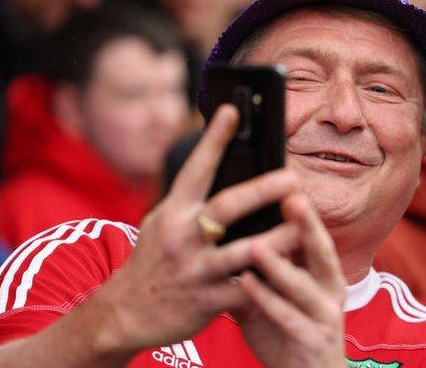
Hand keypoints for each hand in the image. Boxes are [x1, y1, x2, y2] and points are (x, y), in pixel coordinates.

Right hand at [93, 106, 301, 352]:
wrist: (122, 314)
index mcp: (173, 211)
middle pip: (226, 207)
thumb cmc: (155, 260)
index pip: (196, 168)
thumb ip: (193, 201)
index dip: (214, 139)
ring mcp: (194, 269)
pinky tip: (293, 273)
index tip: (232, 110)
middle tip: (292, 177)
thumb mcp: (163, 223)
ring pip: (242, 251)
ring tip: (303, 227)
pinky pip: (244, 290)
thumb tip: (233, 167)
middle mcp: (181, 236)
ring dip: (276, 239)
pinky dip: (268, 281)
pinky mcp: (205, 301)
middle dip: (261, 191)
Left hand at [233, 193, 345, 367]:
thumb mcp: (271, 296)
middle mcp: (330, 291)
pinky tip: (246, 284)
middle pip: (322, 252)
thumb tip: (227, 233)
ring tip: (258, 244)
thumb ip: (257, 269)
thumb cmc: (286, 334)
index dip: (304, 213)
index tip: (289, 184)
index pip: (314, 237)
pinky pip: (287, 317)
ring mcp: (323, 316)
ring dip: (280, 265)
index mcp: (324, 276)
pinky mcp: (311, 341)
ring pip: (303, 286)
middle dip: (308, 225)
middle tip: (292, 197)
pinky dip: (266, 300)